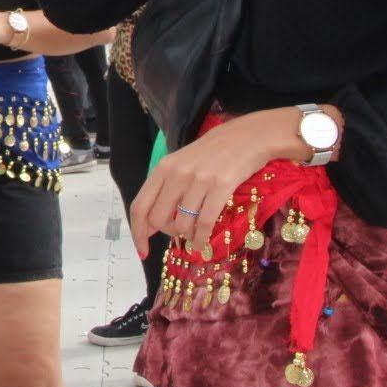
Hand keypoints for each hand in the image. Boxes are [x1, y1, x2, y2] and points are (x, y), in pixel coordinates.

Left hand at [128, 111, 288, 255]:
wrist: (248, 136)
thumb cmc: (213, 152)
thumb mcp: (182, 164)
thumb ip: (165, 189)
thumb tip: (149, 225)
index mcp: (163, 168)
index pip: (140, 206)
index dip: (138, 232)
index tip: (143, 250)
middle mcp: (177, 173)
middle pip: (158, 220)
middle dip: (167, 233)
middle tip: (180, 233)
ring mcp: (199, 180)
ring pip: (182, 225)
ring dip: (187, 237)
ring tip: (194, 237)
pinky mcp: (221, 186)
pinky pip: (204, 223)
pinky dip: (201, 240)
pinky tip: (202, 244)